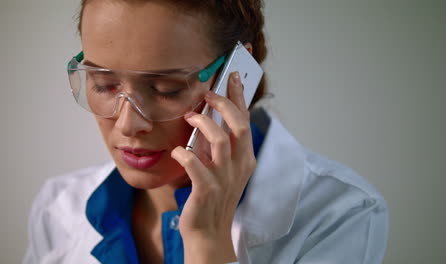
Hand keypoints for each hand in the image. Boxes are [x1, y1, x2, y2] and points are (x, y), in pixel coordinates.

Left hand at [171, 72, 255, 263]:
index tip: (233, 76)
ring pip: (219, 139)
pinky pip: (194, 163)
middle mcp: (239, 165)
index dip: (239, 97)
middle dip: (223, 103)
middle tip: (207, 94)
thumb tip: (207, 117)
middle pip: (239, 124)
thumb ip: (220, 145)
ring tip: (189, 116)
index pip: (245, 121)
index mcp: (246, 158)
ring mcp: (224, 178)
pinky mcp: (206, 189)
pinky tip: (177, 152)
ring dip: (202, 123)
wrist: (209, 231)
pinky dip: (183, 153)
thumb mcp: (223, 168)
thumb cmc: (214, 196)